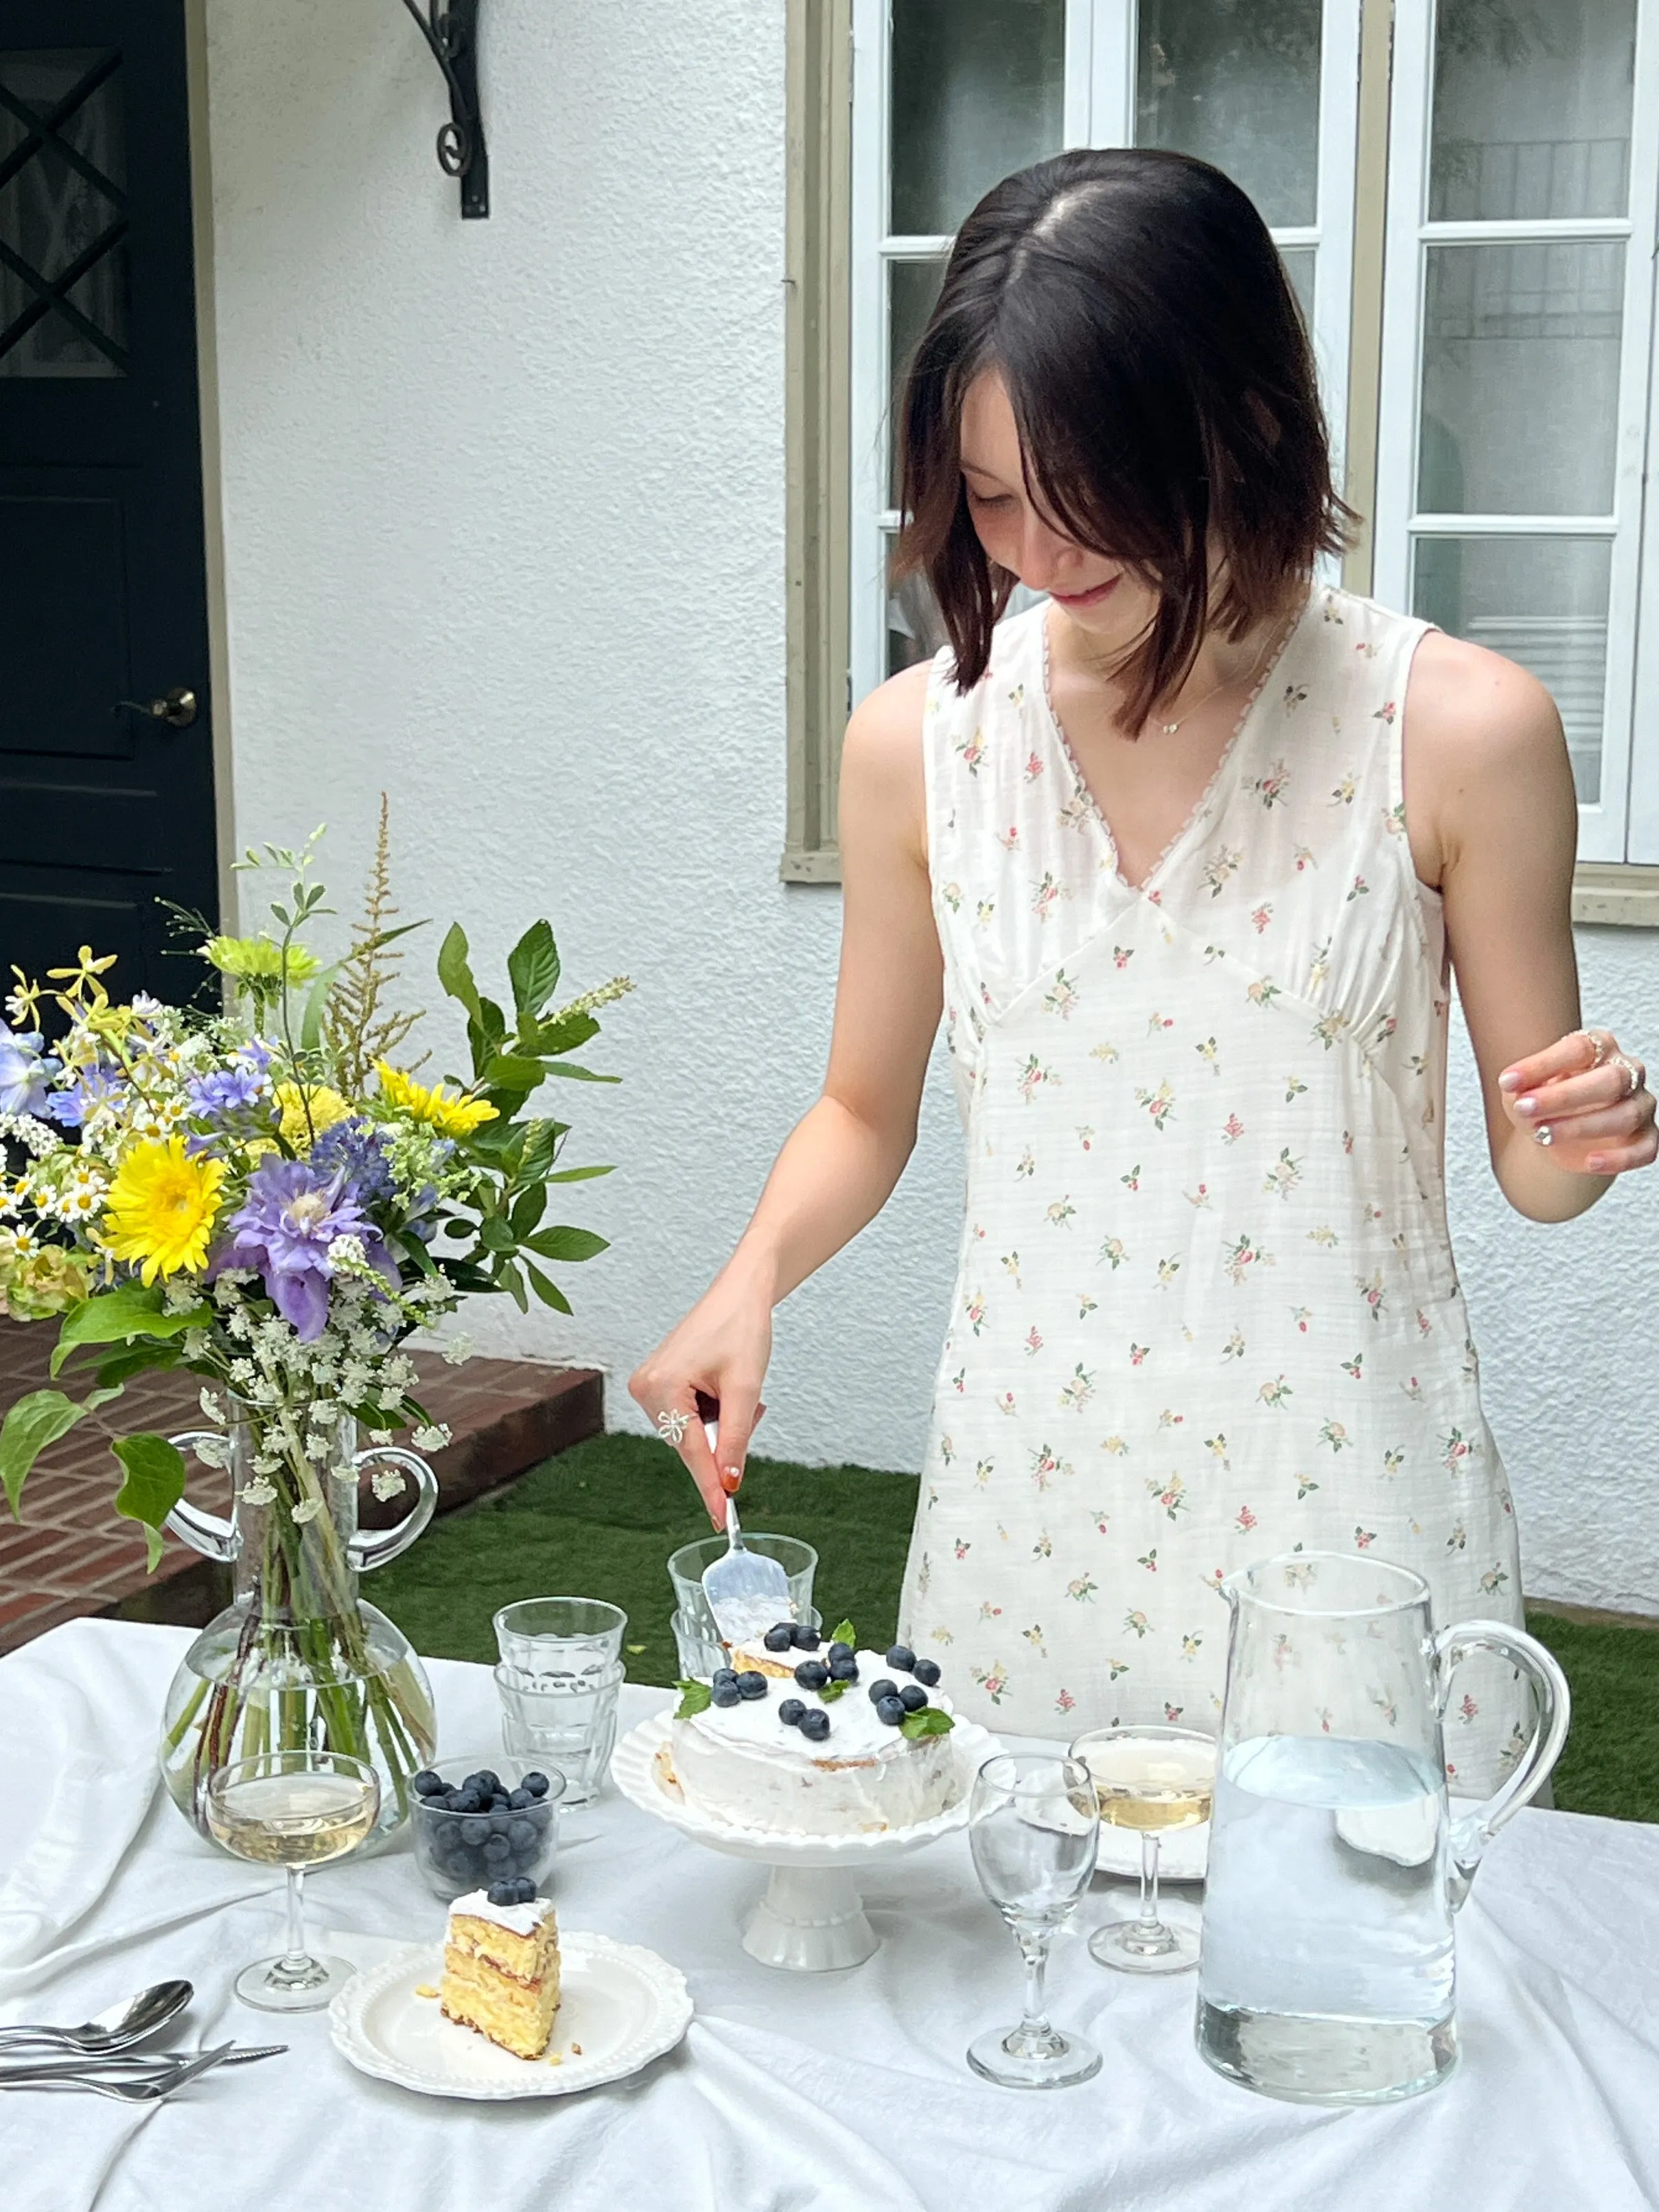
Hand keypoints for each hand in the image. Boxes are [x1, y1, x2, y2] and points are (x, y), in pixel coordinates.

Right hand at [628, 1279, 772, 1529]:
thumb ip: (735, 1438)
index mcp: (662, 1386)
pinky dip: (709, 1414)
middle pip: (690, 1444)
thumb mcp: (745, 1388)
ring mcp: (647, 1386)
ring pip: (689, 1434)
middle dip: (722, 1437)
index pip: (691, 1452)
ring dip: (717, 1424)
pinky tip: (722, 1388)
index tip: (721, 1518)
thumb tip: (729, 1482)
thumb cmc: (741, 1329)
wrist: (739, 1294)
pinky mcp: (656, 1384)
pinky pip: (685, 1418)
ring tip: (735, 1388)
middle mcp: (645, 1388)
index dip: (711, 1486)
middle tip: (750, 1406)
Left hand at [1499, 1028, 1655, 1176]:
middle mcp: (1626, 1072)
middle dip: (1564, 1096)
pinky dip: (1618, 1159)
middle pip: (1610, 1080)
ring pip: (1625, 1116)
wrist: (1557, 1135)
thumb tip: (1513, 1086)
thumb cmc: (1543, 1102)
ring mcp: (1640, 1105)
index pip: (1579, 1049)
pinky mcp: (1646, 1138)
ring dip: (1581, 1127)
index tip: (1507, 1082)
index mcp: (1599, 1047)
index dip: (1543, 1064)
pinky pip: (1644, 1150)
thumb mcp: (1523, 1091)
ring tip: (1543, 1136)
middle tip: (1524, 1108)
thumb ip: (1520, 1086)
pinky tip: (1589, 1163)